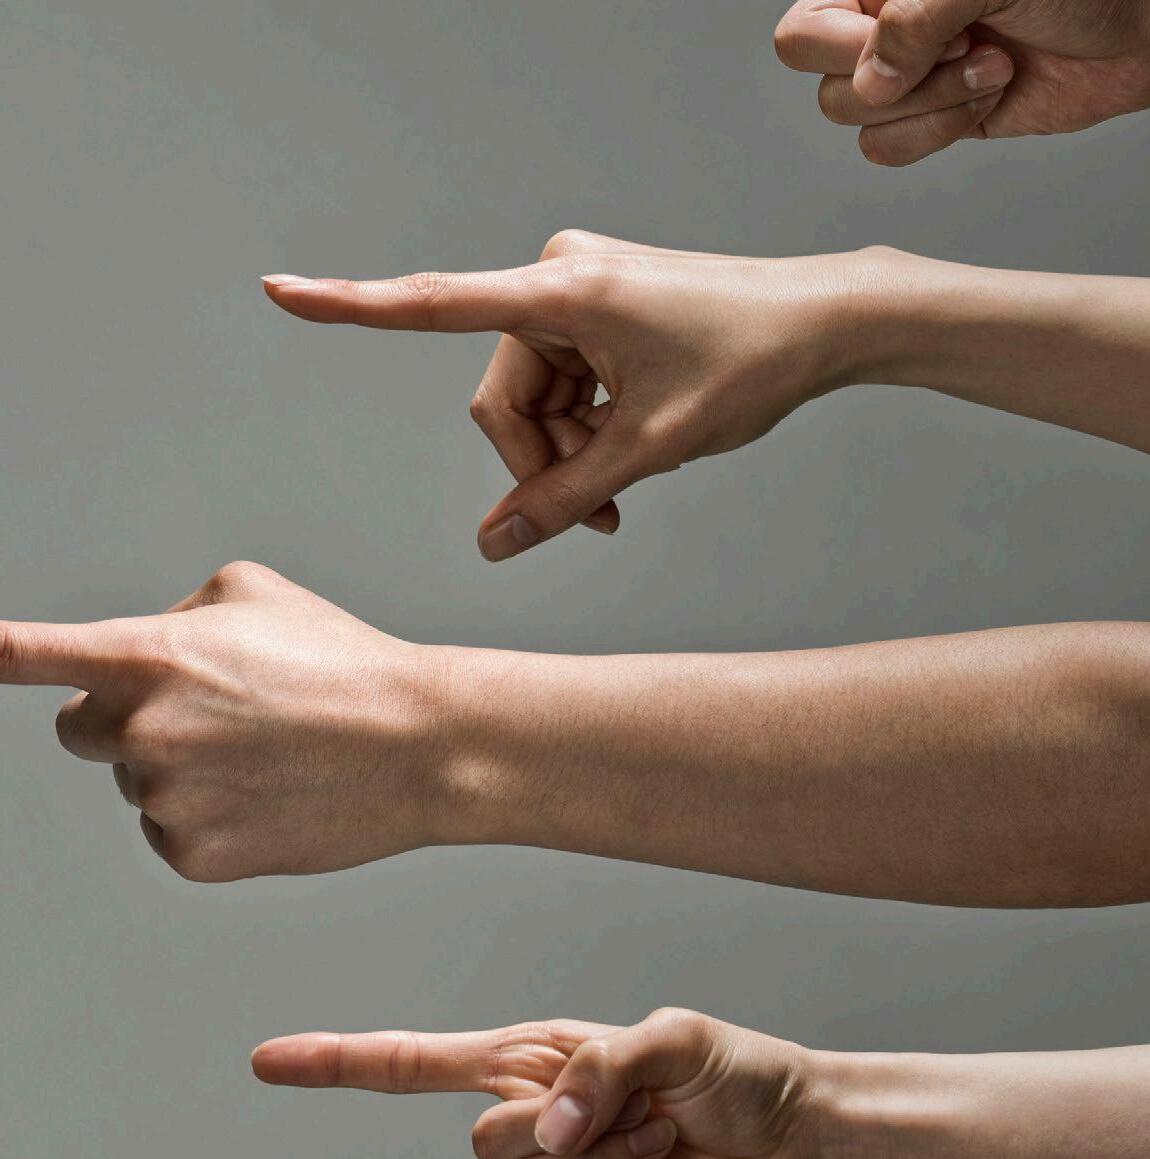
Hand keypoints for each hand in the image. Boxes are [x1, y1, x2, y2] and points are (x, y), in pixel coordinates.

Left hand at [3, 561, 447, 880]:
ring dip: (175, 767)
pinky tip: (264, 793)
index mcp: (149, 654)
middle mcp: (143, 730)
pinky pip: (167, 830)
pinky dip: (204, 815)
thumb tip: (138, 656)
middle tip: (200, 712)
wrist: (416, 744)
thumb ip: (171, 614)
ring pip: (132, 783)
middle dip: (120, 720)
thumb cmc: (343, 660)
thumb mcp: (254, 594)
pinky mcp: (194, 855)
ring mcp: (168, 797)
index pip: (29, 656)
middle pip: (77, 731)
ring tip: (260, 752)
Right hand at [251, 1008, 828, 1158]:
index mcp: (536, 1061)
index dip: (341, 1063)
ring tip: (654, 1141)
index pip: (417, 1063)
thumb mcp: (672, 1037)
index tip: (271, 1060)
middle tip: (633, 1108)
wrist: (796, 1148)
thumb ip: (598, 1067)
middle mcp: (534, 1122)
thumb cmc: (738, 1074)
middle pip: (479, 1142)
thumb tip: (537, 1126)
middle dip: (557, 1128)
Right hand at [263, 231, 872, 560]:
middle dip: (540, 462)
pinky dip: (582, 429)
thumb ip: (568, 500)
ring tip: (622, 493)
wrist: (823, 322)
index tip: (280, 292)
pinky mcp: (596, 307)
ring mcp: (577, 291)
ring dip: (565, 454)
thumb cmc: (749, 364)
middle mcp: (557, 278)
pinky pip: (560, 384)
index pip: (436, 305)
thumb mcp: (652, 448)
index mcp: (563, 292)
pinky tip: (623, 453)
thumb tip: (495, 547)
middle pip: (500, 397)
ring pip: (530, 399)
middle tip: (598, 517)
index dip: (352, 306)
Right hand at [775, 0, 1149, 164]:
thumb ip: (914, 19)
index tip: (924, 32)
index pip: (804, 32)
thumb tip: (869, 81)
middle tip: (958, 48)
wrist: (1139, 27)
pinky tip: (990, 96)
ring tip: (992, 66)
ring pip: (859, 123)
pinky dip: (940, 133)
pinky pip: (893, 151)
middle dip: (899, 81)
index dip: (845, 47)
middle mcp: (884, 27)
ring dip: (931, 106)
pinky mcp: (935, 119)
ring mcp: (908, 76)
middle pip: (825, 84)